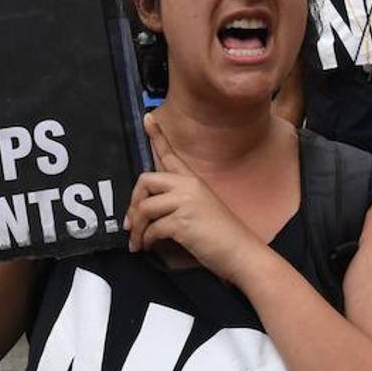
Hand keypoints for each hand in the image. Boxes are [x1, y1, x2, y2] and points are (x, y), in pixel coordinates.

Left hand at [123, 113, 266, 283]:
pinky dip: (147, 239)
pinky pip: (153, 228)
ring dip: (137, 228)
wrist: (240, 252)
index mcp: (193, 181)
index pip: (171, 154)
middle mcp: (188, 186)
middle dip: (132, 202)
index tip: (147, 118)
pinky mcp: (183, 222)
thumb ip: (177, 203)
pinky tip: (150, 246)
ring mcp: (186, 203)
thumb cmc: (220, 234)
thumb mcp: (200, 208)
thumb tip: (148, 211)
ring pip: (145, 207)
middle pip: (146, 180)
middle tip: (130, 223)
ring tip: (138, 242)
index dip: (157, 135)